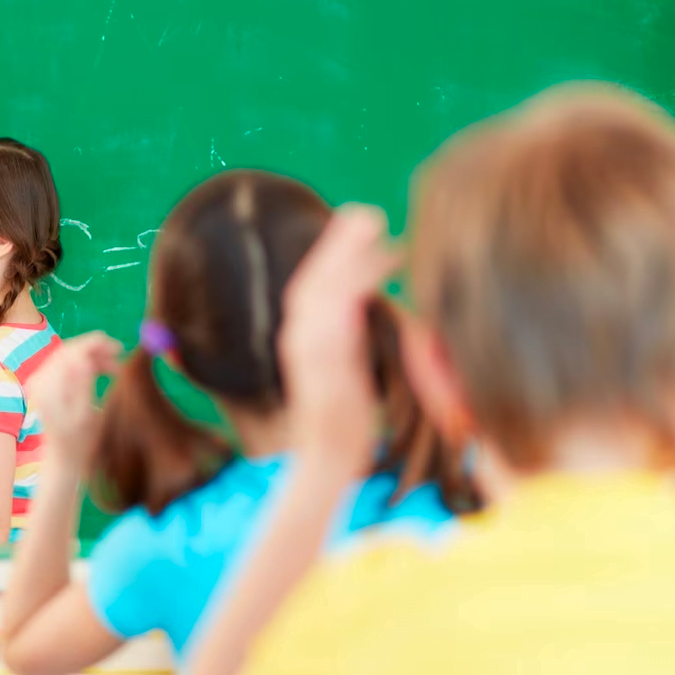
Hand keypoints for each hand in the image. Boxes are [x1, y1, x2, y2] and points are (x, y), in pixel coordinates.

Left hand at [26, 332, 122, 468]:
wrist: (64, 459)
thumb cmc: (79, 442)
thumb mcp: (85, 415)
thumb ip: (83, 384)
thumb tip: (84, 358)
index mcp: (47, 386)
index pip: (70, 351)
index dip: (94, 344)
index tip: (119, 347)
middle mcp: (39, 380)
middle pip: (68, 350)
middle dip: (95, 349)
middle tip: (120, 356)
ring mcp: (41, 382)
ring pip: (69, 356)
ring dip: (92, 356)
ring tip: (115, 367)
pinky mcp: (47, 386)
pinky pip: (67, 365)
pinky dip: (85, 364)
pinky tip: (102, 371)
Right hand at [279, 204, 399, 470]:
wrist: (328, 462)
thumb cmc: (345, 422)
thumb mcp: (348, 371)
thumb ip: (353, 338)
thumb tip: (376, 306)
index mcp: (304, 338)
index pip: (314, 284)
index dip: (334, 251)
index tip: (362, 225)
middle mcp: (299, 340)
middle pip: (313, 278)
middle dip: (338, 243)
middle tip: (366, 212)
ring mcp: (307, 353)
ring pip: (320, 292)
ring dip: (346, 258)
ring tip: (372, 230)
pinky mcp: (322, 369)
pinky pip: (333, 322)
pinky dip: (350, 293)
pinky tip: (374, 273)